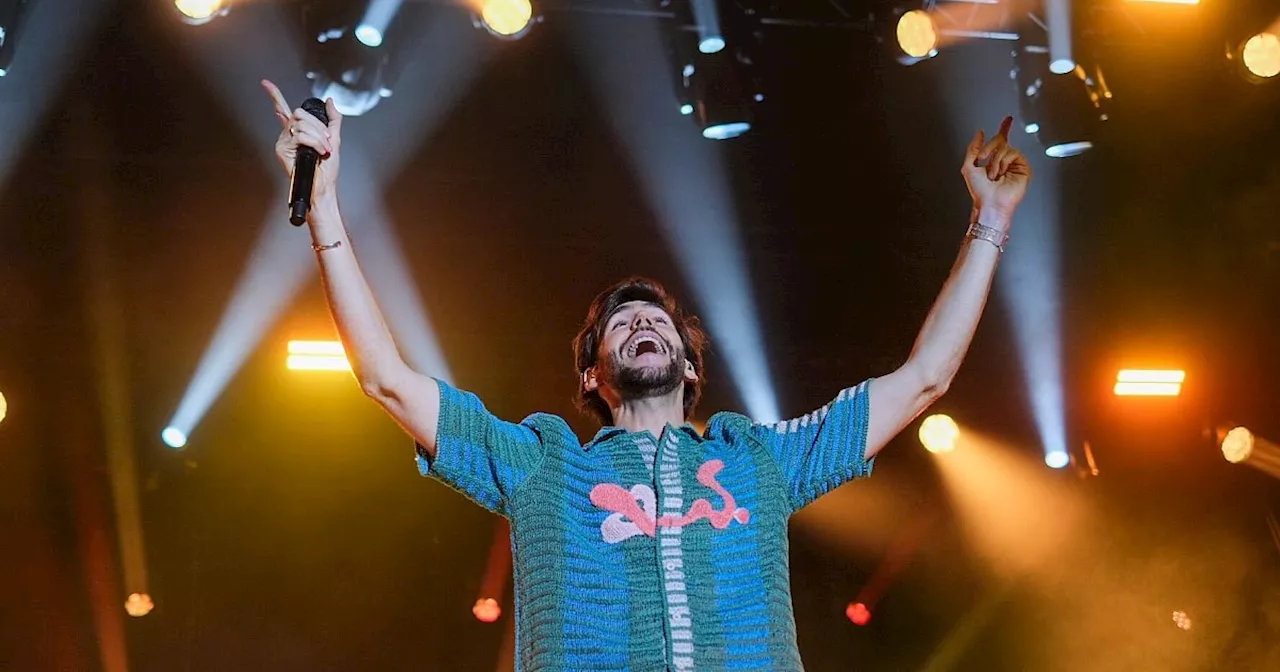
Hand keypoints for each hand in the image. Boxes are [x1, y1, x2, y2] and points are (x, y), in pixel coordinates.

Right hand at [262, 79, 342, 206]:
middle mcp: (288, 135)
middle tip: (325, 142)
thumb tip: (330, 101)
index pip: (284, 110)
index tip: (266, 84)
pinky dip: (315, 143)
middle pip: (299, 114)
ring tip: (323, 151)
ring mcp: (284, 142)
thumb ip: (333, 119)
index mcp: (298, 132)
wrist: (323, 188)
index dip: (275, 95)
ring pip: (301, 124)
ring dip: (319, 137)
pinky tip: (318, 152)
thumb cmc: (327, 171)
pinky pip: (301, 136)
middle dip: (318, 127)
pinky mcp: (282, 149)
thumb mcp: (334, 140)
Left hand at [961, 116, 1030, 227]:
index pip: (1000, 141)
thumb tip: (979, 134)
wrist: (990, 204)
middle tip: (983, 159)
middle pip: (1000, 141)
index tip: (1007, 120)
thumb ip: (972, 148)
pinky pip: (1014, 153)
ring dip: (995, 160)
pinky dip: (1004, 162)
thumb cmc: (980, 192)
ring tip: (993, 174)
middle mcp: (1004, 161)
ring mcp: (1014, 164)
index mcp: (992, 160)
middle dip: (989, 148)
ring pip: (1005, 148)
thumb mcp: (968, 167)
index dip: (1004, 129)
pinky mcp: (1023, 167)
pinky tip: (1002, 173)